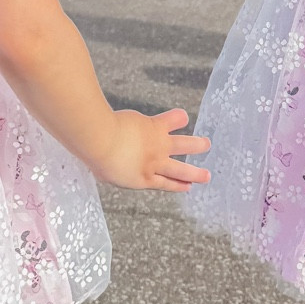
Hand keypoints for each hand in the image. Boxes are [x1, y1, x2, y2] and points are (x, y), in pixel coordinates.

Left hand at [92, 108, 210, 190]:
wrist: (101, 141)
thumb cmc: (97, 160)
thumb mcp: (107, 175)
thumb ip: (118, 172)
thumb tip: (117, 167)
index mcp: (142, 179)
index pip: (165, 184)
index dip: (177, 185)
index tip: (188, 186)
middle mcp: (155, 164)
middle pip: (180, 170)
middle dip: (195, 173)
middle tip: (207, 175)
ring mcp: (158, 145)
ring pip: (183, 146)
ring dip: (196, 145)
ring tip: (206, 144)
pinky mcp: (156, 126)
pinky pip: (172, 121)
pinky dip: (178, 118)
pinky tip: (183, 116)